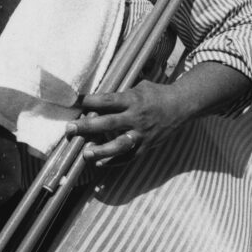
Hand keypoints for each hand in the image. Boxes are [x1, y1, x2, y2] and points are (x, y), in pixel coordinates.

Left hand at [65, 80, 185, 166]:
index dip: (90, 101)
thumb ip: (119, 94)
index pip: (108, 100)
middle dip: (88, 126)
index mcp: (133, 100)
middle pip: (109, 123)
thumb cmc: (155, 94)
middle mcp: (136, 117)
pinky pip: (129, 157)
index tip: (73, 102)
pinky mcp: (146, 146)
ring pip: (120, 144)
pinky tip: (100, 163)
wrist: (182, 106)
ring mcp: (142, 134)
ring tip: (86, 153)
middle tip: (70, 129)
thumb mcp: (138, 87)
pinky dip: (114, 162)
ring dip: (101, 150)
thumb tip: (94, 98)